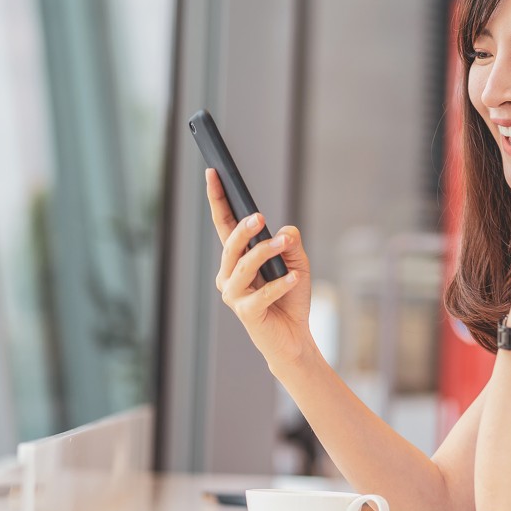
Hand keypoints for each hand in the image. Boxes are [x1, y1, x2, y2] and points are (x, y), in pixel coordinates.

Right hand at [205, 169, 314, 369]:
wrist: (294, 337)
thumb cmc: (290, 298)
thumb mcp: (297, 263)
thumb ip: (289, 244)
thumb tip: (284, 231)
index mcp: (236, 259)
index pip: (224, 224)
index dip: (218, 199)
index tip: (213, 173)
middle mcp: (229, 276)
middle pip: (230, 245)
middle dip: (242, 229)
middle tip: (258, 217)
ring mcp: (234, 296)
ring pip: (243, 266)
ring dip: (264, 252)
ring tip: (282, 244)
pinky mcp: (246, 313)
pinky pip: (261, 294)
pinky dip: (279, 285)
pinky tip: (293, 278)